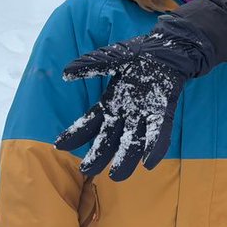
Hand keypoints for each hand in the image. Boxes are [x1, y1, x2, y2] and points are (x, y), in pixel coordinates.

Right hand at [55, 31, 210, 180]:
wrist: (166, 49)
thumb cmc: (137, 54)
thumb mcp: (111, 58)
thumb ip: (91, 66)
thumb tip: (66, 73)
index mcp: (111, 102)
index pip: (90, 122)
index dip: (76, 134)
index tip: (60, 146)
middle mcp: (125, 113)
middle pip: (109, 138)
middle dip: (99, 154)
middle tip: (88, 169)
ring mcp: (144, 114)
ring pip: (132, 140)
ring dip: (126, 158)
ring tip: (117, 177)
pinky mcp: (163, 111)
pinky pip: (159, 131)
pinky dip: (154, 146)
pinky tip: (149, 163)